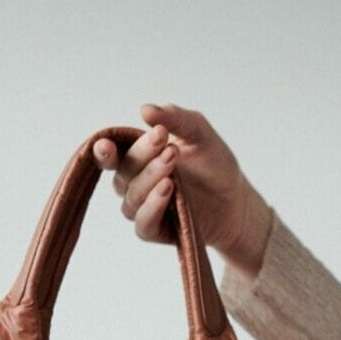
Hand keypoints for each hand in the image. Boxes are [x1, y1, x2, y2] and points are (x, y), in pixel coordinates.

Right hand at [92, 102, 268, 263]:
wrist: (236, 200)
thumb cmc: (214, 165)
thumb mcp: (199, 133)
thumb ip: (175, 119)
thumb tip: (145, 109)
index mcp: (137, 157)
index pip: (112, 152)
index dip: (104, 149)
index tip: (107, 144)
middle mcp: (133, 182)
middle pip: (124, 170)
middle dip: (143, 154)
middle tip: (165, 141)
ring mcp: (142, 207)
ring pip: (133, 195)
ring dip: (150, 177)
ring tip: (172, 162)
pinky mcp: (154, 230)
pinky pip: (143, 222)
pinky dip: (152, 206)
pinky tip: (168, 189)